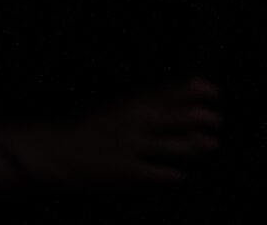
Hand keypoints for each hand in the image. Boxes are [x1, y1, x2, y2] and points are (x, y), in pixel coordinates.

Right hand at [1, 77, 221, 186]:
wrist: (49, 152)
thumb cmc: (76, 129)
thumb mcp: (108, 108)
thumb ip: (136, 105)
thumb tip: (164, 102)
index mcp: (129, 103)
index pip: (169, 91)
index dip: (193, 91)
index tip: (211, 90)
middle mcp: (134, 123)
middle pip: (178, 117)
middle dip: (201, 118)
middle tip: (217, 120)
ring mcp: (131, 149)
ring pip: (173, 146)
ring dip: (195, 145)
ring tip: (211, 144)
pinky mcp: (124, 173)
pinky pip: (154, 174)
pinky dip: (170, 175)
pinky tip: (180, 176)